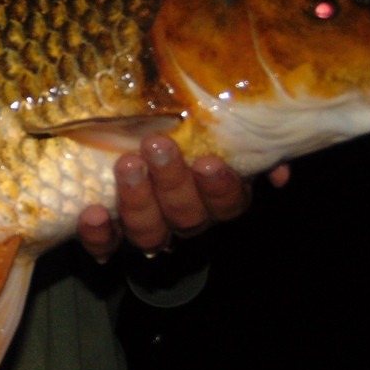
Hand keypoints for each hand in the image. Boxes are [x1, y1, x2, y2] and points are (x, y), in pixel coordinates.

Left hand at [76, 134, 289, 261]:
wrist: (119, 139)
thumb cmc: (174, 127)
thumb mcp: (211, 123)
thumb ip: (245, 137)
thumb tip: (277, 170)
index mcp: (214, 195)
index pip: (229, 203)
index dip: (220, 188)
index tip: (209, 161)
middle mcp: (183, 218)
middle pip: (188, 216)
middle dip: (173, 181)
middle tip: (157, 145)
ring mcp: (147, 230)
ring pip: (150, 233)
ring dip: (138, 201)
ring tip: (126, 165)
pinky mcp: (108, 237)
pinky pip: (105, 247)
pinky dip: (98, 235)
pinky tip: (92, 213)